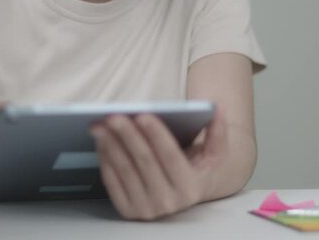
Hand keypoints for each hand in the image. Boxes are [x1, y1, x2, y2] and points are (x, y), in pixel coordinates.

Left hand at [90, 110, 227, 220]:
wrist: (184, 196)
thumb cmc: (197, 169)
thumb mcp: (215, 154)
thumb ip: (218, 132)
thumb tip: (219, 107)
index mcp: (191, 187)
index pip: (171, 156)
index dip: (156, 134)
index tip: (142, 114)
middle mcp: (169, 202)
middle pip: (144, 162)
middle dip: (127, 136)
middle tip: (114, 116)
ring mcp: (146, 209)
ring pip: (125, 170)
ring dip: (110, 145)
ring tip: (100, 125)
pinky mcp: (128, 210)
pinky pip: (112, 182)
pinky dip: (104, 159)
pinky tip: (100, 142)